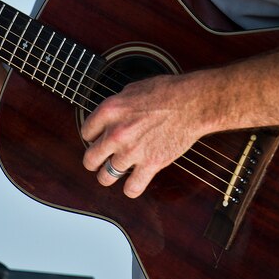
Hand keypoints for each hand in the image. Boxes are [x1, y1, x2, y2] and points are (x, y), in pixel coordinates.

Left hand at [81, 71, 216, 197]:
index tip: (97, 138)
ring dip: (108, 175)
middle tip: (98, 160)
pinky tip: (133, 183)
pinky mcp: (151, 164)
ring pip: (106, 177)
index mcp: (110, 111)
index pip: (86, 132)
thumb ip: (117, 106)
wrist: (191, 103)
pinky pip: (132, 188)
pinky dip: (131, 189)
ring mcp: (132, 151)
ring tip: (113, 173)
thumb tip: (111, 116)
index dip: (92, 136)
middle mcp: (116, 133)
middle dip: (93, 161)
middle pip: (90, 159)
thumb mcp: (132, 89)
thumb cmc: (166, 91)